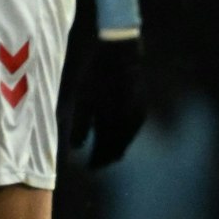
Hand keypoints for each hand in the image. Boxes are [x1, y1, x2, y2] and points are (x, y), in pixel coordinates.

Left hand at [74, 32, 147, 167]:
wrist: (120, 51)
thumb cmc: (96, 73)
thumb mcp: (83, 99)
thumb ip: (80, 125)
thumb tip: (76, 148)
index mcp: (114, 122)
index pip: (107, 151)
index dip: (98, 161)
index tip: (89, 167)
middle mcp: (129, 122)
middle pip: (119, 149)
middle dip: (107, 156)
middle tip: (95, 161)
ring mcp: (138, 114)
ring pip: (127, 140)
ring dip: (116, 147)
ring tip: (103, 150)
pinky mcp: (141, 106)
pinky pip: (133, 129)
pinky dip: (123, 136)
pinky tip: (115, 134)